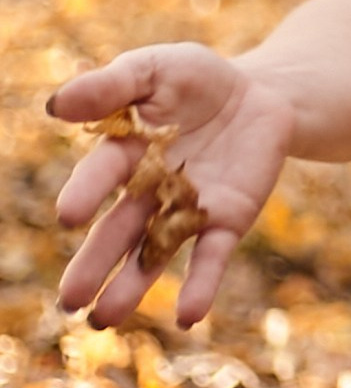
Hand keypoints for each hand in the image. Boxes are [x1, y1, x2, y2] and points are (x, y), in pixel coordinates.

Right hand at [47, 48, 297, 328]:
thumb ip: (111, 85)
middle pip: (117, 231)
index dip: (87, 192)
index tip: (68, 215)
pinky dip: (199, 286)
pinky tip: (188, 316)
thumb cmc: (194, 79)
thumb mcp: (155, 69)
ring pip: (154, 253)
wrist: (258, 93)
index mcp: (123, 154)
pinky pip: (211, 257)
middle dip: (94, 263)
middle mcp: (148, 191)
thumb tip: (55, 104)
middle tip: (69, 299)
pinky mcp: (225, 221)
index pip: (102, 175)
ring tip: (104, 319)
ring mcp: (185, 211)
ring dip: (131, 286)